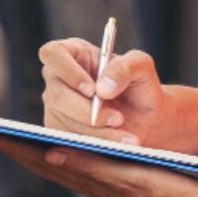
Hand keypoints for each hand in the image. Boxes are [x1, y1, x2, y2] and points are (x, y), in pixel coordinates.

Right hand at [0, 136, 197, 196]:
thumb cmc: (180, 191)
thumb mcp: (139, 175)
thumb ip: (109, 165)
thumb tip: (82, 153)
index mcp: (102, 184)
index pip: (56, 166)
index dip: (27, 154)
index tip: (2, 139)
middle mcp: (101, 189)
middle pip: (50, 167)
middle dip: (19, 153)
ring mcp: (112, 188)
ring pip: (65, 169)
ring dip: (34, 157)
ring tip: (9, 141)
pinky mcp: (128, 185)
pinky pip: (92, 171)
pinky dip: (69, 162)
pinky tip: (52, 150)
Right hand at [37, 39, 170, 145]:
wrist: (144, 117)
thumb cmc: (140, 85)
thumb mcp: (142, 66)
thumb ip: (125, 67)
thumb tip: (102, 88)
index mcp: (72, 53)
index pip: (52, 54)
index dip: (68, 72)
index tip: (92, 90)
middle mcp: (57, 78)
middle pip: (56, 95)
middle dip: (88, 112)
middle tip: (118, 118)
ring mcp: (54, 105)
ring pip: (63, 122)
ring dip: (97, 131)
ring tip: (125, 134)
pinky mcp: (58, 129)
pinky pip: (69, 140)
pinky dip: (95, 143)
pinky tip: (116, 142)